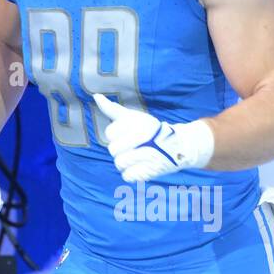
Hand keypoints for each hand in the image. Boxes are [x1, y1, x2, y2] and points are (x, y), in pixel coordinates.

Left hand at [93, 93, 213, 182]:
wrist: (177, 146)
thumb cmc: (149, 130)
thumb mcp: (133, 116)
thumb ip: (113, 109)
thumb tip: (96, 97)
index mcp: (136, 123)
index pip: (110, 133)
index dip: (117, 135)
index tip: (129, 134)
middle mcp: (141, 137)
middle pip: (113, 150)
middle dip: (121, 150)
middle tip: (135, 147)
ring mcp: (145, 155)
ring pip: (119, 164)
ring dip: (125, 162)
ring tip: (138, 157)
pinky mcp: (148, 172)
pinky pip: (127, 176)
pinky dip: (131, 173)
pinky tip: (141, 166)